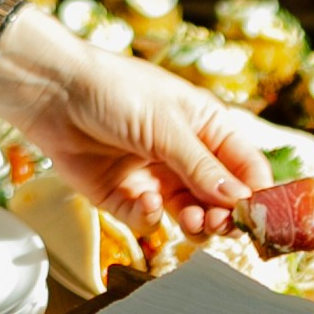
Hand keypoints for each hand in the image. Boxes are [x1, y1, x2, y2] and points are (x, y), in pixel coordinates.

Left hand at [3, 21, 273, 238]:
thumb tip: (240, 200)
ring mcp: (155, 176)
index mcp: (206, 127)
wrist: (52, 92)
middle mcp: (184, 154)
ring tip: (190, 221)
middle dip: (223, 215)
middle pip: (220, 199)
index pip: (246, 167)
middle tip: (218, 224)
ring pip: (189, 215)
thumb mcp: (165, 124)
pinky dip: (149, 217)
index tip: (261, 219)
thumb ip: (202, 165)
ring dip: (193, 223)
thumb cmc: (113, 89)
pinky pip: (148, 220)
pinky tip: (143, 200)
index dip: (257, 194)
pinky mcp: (124, 195)